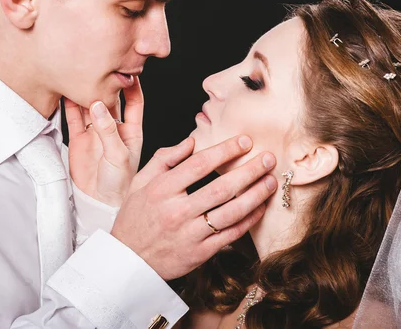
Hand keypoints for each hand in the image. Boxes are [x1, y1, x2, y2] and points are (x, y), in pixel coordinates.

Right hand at [65, 78, 143, 205]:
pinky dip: (68, 105)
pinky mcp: (78, 139)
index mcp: (131, 130)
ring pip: (90, 105)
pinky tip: (64, 91)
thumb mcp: (118, 155)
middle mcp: (114, 128)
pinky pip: (73, 117)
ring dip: (85, 92)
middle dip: (105, 83)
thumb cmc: (118, 184)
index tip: (127, 69)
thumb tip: (97, 104)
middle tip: (98, 67)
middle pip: (110, 99)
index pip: (135, 101)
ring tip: (78, 75)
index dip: (132, 85)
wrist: (98, 203)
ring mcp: (95, 132)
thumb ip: (108, 130)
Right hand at [111, 135, 277, 279]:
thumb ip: (164, 158)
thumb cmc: (135, 217)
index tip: (245, 141)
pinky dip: (249, 220)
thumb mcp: (140, 182)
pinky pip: (231, 235)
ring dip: (256, 195)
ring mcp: (189, 234)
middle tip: (268, 159)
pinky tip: (260, 207)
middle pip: (221, 188)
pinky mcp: (199, 253)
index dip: (225, 150)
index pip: (199, 165)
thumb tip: (191, 141)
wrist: (129, 259)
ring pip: (231, 212)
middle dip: (250, 171)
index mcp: (161, 190)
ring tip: (271, 181)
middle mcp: (176, 211)